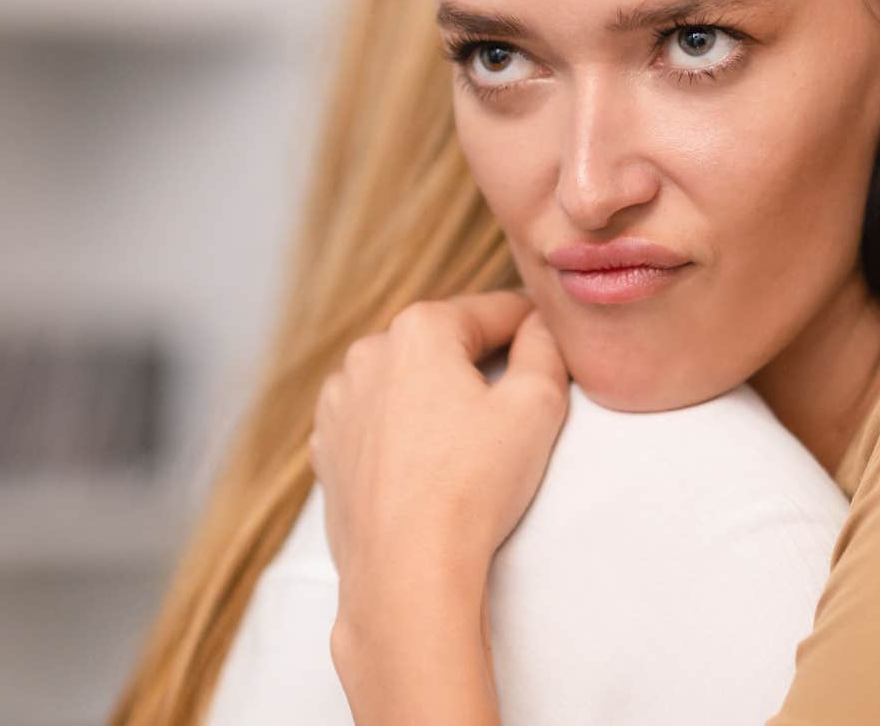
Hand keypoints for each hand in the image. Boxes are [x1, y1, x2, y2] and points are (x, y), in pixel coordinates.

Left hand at [308, 290, 569, 618]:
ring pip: (406, 381)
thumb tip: (538, 327)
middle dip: (480, 364)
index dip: (532, 327)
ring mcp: (340, 403)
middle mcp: (368, 354)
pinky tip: (431, 465)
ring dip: (437, 396)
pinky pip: (376, 422)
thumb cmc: (472, 487)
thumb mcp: (537, 405)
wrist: (406, 570)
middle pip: (444, 342)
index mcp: (418, 330)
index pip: (494, 310)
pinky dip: (404, 431)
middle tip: (515, 406)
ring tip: (470, 442)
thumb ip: (545, 348)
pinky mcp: (329, 448)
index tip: (551, 349)